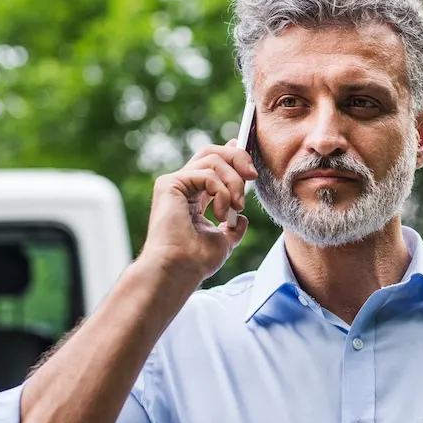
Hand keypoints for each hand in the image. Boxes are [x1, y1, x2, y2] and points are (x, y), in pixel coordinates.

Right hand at [138, 140, 258, 283]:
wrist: (180, 270)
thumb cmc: (197, 260)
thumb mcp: (224, 240)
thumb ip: (233, 227)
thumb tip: (243, 219)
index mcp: (193, 195)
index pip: (212, 163)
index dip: (232, 153)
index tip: (250, 161)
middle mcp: (182, 185)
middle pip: (212, 152)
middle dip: (238, 158)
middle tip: (253, 176)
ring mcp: (174, 183)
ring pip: (213, 159)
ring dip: (233, 182)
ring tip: (236, 207)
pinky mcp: (170, 184)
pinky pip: (207, 174)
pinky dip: (222, 192)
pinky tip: (221, 214)